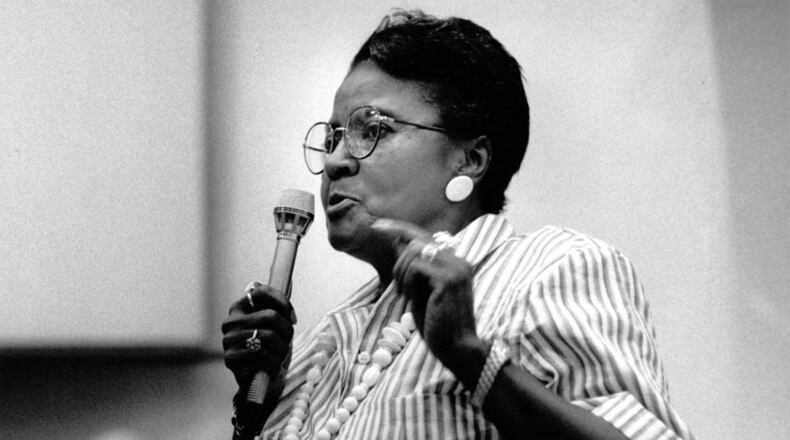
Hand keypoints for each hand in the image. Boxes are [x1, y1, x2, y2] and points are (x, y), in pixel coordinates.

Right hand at [221, 282, 295, 389]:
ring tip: (280, 356)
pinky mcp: (231, 358)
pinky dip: (274, 363)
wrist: (260, 381)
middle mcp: (230, 322)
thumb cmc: (270, 349)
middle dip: (287, 331)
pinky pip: (263, 355)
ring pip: (269, 336)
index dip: (282, 302)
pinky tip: (273, 367)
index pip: (260, 292)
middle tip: (287, 342)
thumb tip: (287, 292)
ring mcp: (228, 340)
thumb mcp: (275, 326)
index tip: (292, 318)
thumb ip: (277, 308)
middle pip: (270, 316)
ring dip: (282, 349)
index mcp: (240, 308)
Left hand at [371, 218, 487, 387]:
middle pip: (418, 240)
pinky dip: (407, 281)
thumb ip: (413, 268)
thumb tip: (396, 242)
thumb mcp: (421, 290)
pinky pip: (416, 266)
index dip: (398, 228)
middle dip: (399, 260)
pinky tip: (411, 297)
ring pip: (415, 251)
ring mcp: (456, 269)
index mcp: (455, 262)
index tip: (376, 226)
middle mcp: (459, 261)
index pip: (425, 236)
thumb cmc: (437, 324)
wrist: (457, 349)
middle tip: (398, 287)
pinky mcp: (448, 280)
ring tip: (406, 294)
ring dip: (402, 272)